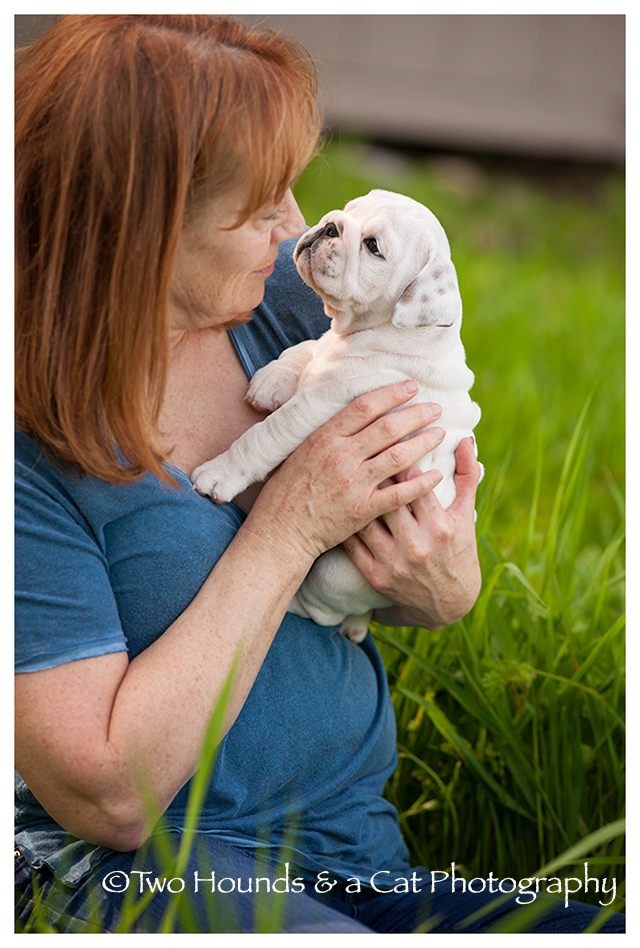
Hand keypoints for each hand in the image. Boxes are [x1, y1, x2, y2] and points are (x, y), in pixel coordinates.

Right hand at [252, 381, 446, 560]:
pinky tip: (437, 475)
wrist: (280, 530)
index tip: (411, 387)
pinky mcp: (362, 510)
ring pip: (398, 456)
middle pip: (388, 427)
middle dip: (416, 414)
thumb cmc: (287, 491)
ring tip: (440, 434)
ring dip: (424, 442)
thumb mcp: (300, 452)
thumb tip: (349, 414)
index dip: (391, 393)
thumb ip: (325, 433)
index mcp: (325, 438)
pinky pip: (399, 494)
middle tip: (436, 408)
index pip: (364, 407)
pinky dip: (421, 483)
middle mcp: (341, 457)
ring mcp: (353, 483)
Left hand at [341, 437, 481, 628]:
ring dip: (354, 495)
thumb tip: (465, 439)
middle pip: (386, 497)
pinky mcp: (376, 577)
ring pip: (365, 519)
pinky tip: (337, 505)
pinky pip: (353, 545)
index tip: (388, 435)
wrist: (448, 604)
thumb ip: (467, 475)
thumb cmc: (459, 550)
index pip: (414, 482)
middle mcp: (415, 545)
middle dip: (373, 471)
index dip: (399, 454)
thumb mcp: (466, 515)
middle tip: (358, 448)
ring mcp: (393, 563)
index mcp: (439, 526)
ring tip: (344, 473)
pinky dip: (345, 524)